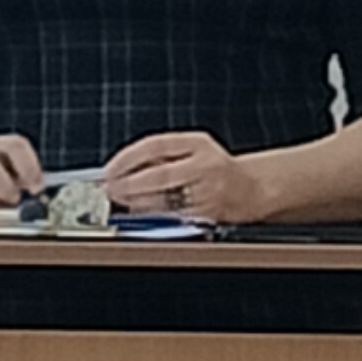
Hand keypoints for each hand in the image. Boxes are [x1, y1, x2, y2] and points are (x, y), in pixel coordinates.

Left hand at [104, 129, 262, 222]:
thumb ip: (159, 154)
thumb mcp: (191, 149)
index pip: (154, 145)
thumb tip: (119, 168)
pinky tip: (140, 212)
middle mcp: (206, 165)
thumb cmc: (214, 168)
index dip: (126, 158)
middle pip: (158, 175)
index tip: (109, 169)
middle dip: (127, 184)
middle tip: (110, 188)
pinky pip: (172, 217)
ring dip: (135, 202)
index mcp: (198, 143)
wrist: (252, 188)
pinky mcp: (208, 214)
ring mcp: (209, 191)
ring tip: (121, 200)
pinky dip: (151, 215)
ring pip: (162, 199)